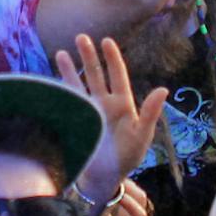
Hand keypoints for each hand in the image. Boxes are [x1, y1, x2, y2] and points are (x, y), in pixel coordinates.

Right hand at [54, 34, 167, 204]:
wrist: (104, 178)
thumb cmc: (126, 157)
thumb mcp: (142, 135)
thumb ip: (151, 112)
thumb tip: (163, 89)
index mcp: (123, 104)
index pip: (117, 76)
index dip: (112, 58)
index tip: (106, 41)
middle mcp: (104, 104)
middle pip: (96, 74)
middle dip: (89, 56)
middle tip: (82, 37)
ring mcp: (88, 111)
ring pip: (78, 84)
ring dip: (70, 68)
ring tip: (61, 51)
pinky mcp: (75, 121)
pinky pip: (66, 100)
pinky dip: (60, 88)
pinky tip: (52, 79)